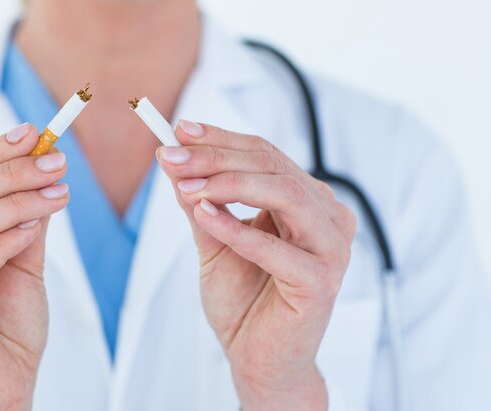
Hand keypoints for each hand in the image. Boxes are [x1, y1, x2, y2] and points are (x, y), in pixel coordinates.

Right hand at [0, 124, 68, 410]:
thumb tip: (43, 166)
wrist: (4, 388)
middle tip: (57, 162)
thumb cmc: (8, 326)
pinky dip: (6, 242)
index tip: (34, 133)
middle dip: (11, 172)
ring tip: (58, 194)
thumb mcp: (21, 261)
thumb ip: (24, 218)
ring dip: (17, 203)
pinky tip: (35, 229)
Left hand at [157, 121, 356, 410]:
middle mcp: (327, 217)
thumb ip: (200, 202)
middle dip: (214, 159)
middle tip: (170, 157)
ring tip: (186, 187)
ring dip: (228, 185)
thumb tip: (174, 160)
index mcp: (306, 201)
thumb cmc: (243, 300)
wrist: (257, 359)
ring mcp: (331, 248)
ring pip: (283, 194)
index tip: (179, 129)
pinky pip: (278, 248)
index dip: (221, 139)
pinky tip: (203, 215)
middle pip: (271, 168)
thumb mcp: (213, 240)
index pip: (264, 155)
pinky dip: (237, 230)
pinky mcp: (322, 281)